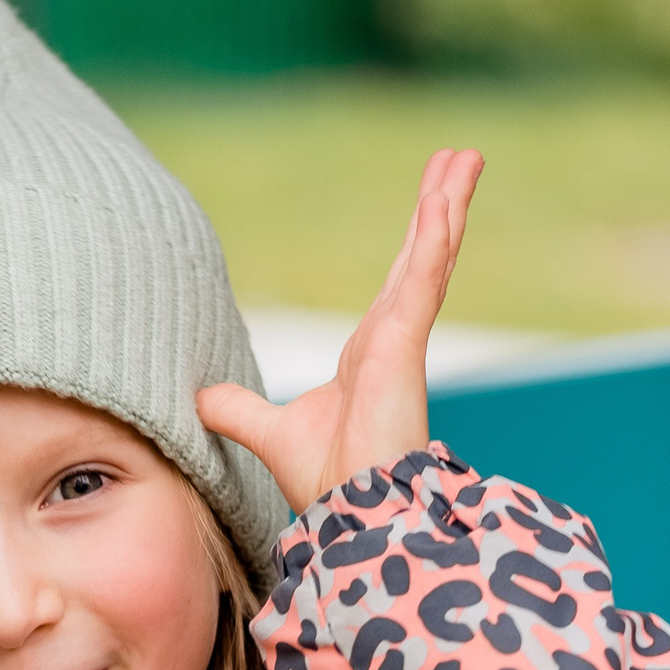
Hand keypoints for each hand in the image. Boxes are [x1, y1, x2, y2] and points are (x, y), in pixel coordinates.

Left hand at [198, 148, 483, 514]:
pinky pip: (421, 283)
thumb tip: (202, 398)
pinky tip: (443, 204)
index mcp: (371, 351)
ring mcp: (402, 340)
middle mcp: (392, 337)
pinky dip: (434, 242)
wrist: (351, 512)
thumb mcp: (271, 433)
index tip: (431, 200)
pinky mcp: (405, 347)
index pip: (397, 280)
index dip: (414, 240)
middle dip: (442, 204)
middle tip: (462, 158)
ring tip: (467, 158)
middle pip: (420, 255)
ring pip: (430, 256)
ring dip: (448, 205)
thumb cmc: (328, 481)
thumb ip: (239, 411)